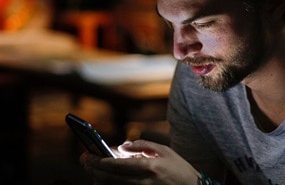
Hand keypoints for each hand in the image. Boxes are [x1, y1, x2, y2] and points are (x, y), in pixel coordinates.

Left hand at [80, 139, 200, 184]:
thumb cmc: (179, 169)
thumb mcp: (164, 151)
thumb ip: (143, 146)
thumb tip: (123, 146)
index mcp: (149, 166)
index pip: (118, 164)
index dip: (100, 161)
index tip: (88, 156)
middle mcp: (144, 182)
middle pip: (112, 178)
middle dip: (94, 169)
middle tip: (84, 162)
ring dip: (99, 180)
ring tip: (91, 172)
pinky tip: (104, 182)